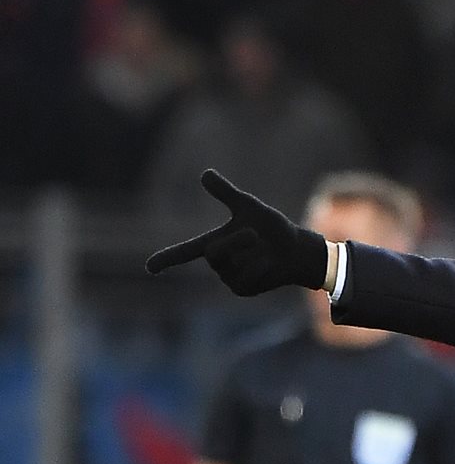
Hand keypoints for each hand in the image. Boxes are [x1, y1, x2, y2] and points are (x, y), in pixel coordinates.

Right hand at [145, 169, 327, 294]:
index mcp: (215, 243)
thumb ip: (226, 193)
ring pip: (231, 266)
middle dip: (236, 241)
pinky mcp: (242, 289)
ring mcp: (229, 278)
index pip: (185, 251)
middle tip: (255, 235)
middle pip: (214, 253)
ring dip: (253, 254)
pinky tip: (269, 265)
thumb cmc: (272, 229)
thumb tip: (205, 174)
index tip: (149, 267)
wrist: (296, 250)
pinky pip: (246, 277)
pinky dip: (261, 267)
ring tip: (265, 251)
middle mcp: (218, 262)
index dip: (167, 259)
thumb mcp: (248, 207)